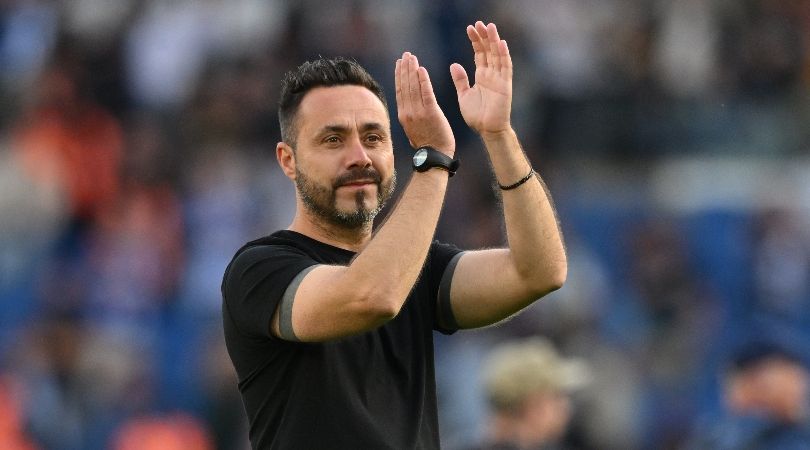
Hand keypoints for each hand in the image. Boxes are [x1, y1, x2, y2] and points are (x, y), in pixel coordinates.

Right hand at [395, 52, 454, 155]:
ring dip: (412, 70)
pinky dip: (423, 81)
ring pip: (413, 87)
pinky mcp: (431, 113)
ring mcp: (418, 113)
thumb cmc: (428, 143)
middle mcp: (408, 112)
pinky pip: (426, 94)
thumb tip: (408, 108)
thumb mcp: (413, 129)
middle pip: (405, 86)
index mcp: (404, 115)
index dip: (399, 76)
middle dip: (404, 68)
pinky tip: (422, 70)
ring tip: (412, 58)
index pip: (400, 91)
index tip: (399, 64)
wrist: (435, 155)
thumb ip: (411, 116)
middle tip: (406, 55)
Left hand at [450, 22, 512, 137]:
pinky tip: (501, 43)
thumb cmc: (476, 116)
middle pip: (489, 51)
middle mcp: (492, 75)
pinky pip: (506, 68)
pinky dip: (504, 55)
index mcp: (482, 76)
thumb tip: (454, 64)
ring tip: (490, 27)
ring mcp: (499, 79)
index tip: (470, 28)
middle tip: (479, 23)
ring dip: (494, 41)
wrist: (487, 130)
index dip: (475, 41)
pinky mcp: (505, 85)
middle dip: (484, 37)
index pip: (479, 54)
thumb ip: (460, 80)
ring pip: (497, 55)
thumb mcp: (464, 95)